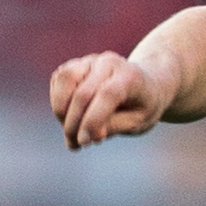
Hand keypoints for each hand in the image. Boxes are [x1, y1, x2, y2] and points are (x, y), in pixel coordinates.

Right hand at [48, 51, 168, 149]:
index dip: (92, 121)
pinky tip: (69, 117)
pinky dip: (58, 102)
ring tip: (70, 132)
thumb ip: (114, 127)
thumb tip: (87, 135)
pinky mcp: (76, 64)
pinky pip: (59, 80)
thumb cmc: (142, 106)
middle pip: (82, 93)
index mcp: (131, 76)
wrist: (146, 84)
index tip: (85, 142)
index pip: (107, 95)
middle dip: (74, 124)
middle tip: (76, 144)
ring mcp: (91, 60)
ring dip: (61, 110)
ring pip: (64, 79)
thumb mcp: (138, 122)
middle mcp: (109, 63)